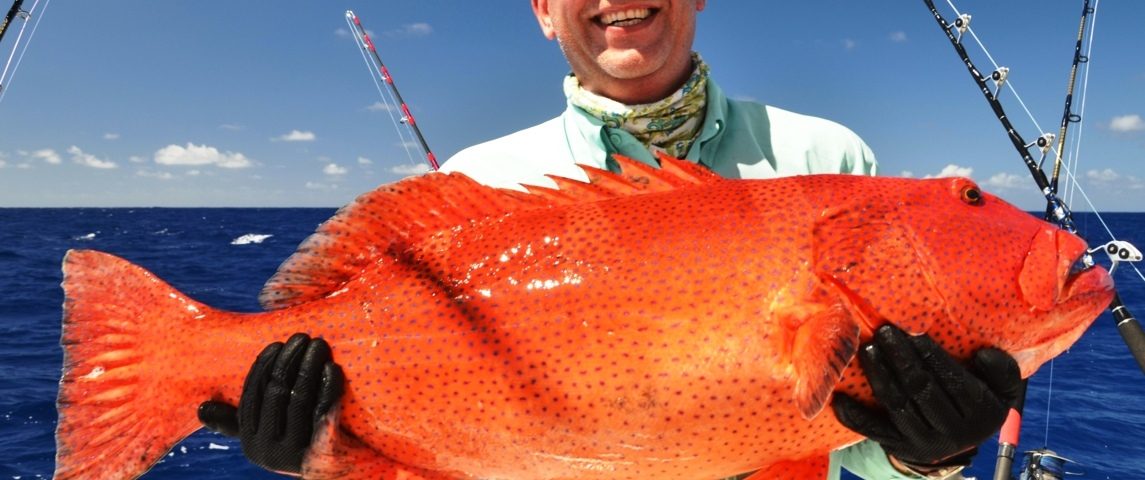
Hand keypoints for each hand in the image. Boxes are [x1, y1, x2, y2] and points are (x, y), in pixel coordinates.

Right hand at [198, 333, 343, 473]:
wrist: (334, 472)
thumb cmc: (298, 445)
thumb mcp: (266, 436)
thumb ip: (238, 422)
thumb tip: (202, 409)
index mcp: (249, 441)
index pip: (252, 395)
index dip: (264, 366)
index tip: (278, 344)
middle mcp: (266, 449)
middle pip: (276, 393)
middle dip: (289, 360)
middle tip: (303, 337)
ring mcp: (292, 453)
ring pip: (299, 400)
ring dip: (309, 367)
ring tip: (319, 345)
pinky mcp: (319, 452)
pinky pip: (322, 413)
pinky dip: (327, 388)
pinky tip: (331, 369)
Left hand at [831, 325, 1021, 468]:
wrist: (954, 444)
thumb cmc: (975, 402)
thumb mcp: (1002, 390)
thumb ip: (1003, 371)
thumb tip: (983, 355)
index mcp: (980, 413)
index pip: (954, 381)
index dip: (932, 356)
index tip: (915, 333)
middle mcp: (952, 431)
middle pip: (922, 390)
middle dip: (901, 359)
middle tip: (885, 332)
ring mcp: (922, 441)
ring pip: (897, 406)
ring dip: (880, 376)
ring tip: (868, 349)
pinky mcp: (898, 446)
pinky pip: (873, 431)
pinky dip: (855, 415)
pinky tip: (840, 397)